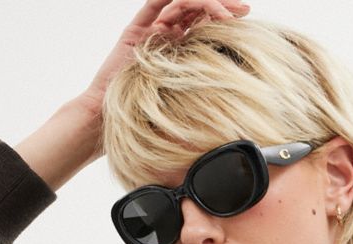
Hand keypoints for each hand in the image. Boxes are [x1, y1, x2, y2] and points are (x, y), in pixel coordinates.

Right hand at [80, 0, 251, 116]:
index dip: (223, 17)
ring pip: (180, 4)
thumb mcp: (184, 108)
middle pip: (196, 10)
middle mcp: (166, 36)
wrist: (109, 119)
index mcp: (180, 50)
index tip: (244, 19)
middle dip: (220, 5)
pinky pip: (154, 4)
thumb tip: (232, 122)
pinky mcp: (135, 30)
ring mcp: (151, 31)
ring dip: (205, 3)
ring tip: (225, 12)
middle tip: (242, 9)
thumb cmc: (143, 119)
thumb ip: (201, 103)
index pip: (204, 23)